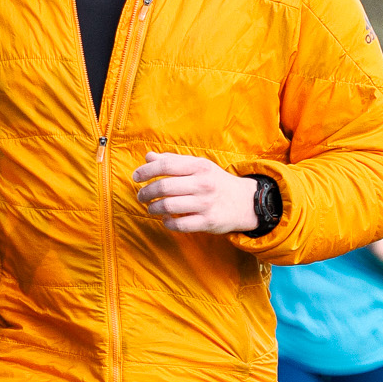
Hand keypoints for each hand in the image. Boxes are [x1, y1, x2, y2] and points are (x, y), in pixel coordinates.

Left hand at [132, 153, 257, 234]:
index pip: (166, 165)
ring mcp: (206, 204)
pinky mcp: (208, 222)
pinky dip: (167, 222)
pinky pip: (179, 224)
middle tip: (141, 196)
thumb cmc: (216, 182)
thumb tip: (148, 157)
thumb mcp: (198, 167)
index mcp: (199, 166)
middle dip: (147, 192)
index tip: (136, 177)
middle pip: (164, 187)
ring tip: (151, 207)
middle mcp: (203, 183)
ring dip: (153, 208)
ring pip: (168, 206)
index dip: (146, 171)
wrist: (245, 202)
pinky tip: (165, 219)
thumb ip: (173, 161)